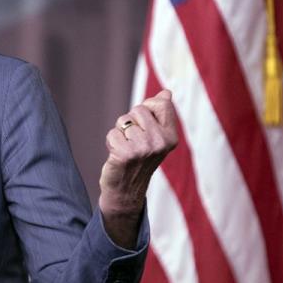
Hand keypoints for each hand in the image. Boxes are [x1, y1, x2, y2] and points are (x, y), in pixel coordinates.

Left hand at [98, 89, 178, 246]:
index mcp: (171, 136)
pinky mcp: (126, 154)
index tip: (144, 122)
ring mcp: (144, 148)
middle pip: (138, 109)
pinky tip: (117, 156)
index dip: (147, 107)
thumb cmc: (140, 159)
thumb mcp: (155, 137)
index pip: (161, 103)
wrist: (127, 190)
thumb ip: (160, 114)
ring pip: (123, 121)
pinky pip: (112, 133)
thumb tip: (166, 92)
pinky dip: (111, 142)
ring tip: (125, 148)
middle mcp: (161, 142)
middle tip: (133, 140)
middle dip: (130, 121)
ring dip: (119, 133)